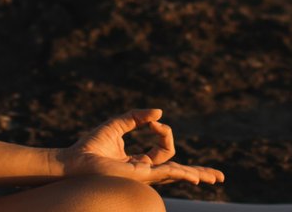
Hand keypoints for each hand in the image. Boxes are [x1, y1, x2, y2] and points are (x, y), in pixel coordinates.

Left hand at [50, 108, 225, 184]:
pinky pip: (166, 172)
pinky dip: (182, 173)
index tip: (152, 121)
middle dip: (199, 172)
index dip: (163, 131)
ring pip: (178, 175)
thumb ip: (137, 117)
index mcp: (140, 161)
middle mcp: (145, 171)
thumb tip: (159, 113)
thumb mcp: (117, 124)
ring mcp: (144, 175)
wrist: (73, 161)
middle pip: (179, 171)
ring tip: (216, 178)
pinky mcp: (140, 175)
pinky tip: (196, 177)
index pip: (164, 149)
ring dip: (198, 174)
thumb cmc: (90, 146)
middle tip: (218, 177)